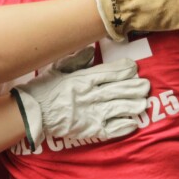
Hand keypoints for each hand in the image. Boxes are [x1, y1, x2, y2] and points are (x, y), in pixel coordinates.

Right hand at [11, 47, 149, 149]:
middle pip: (118, 90)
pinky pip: (110, 128)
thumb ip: (75, 59)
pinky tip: (133, 123)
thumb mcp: (57, 68)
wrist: (32, 112)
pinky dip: (123, 126)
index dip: (123, 70)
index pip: (108, 72)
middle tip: (147, 86)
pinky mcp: (90, 129)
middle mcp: (90, 95)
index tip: (134, 67)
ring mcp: (91, 113)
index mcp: (83, 79)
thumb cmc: (44, 88)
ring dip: (133, 105)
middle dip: (134, 87)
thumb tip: (90, 49)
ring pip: (118, 108)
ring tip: (144, 103)